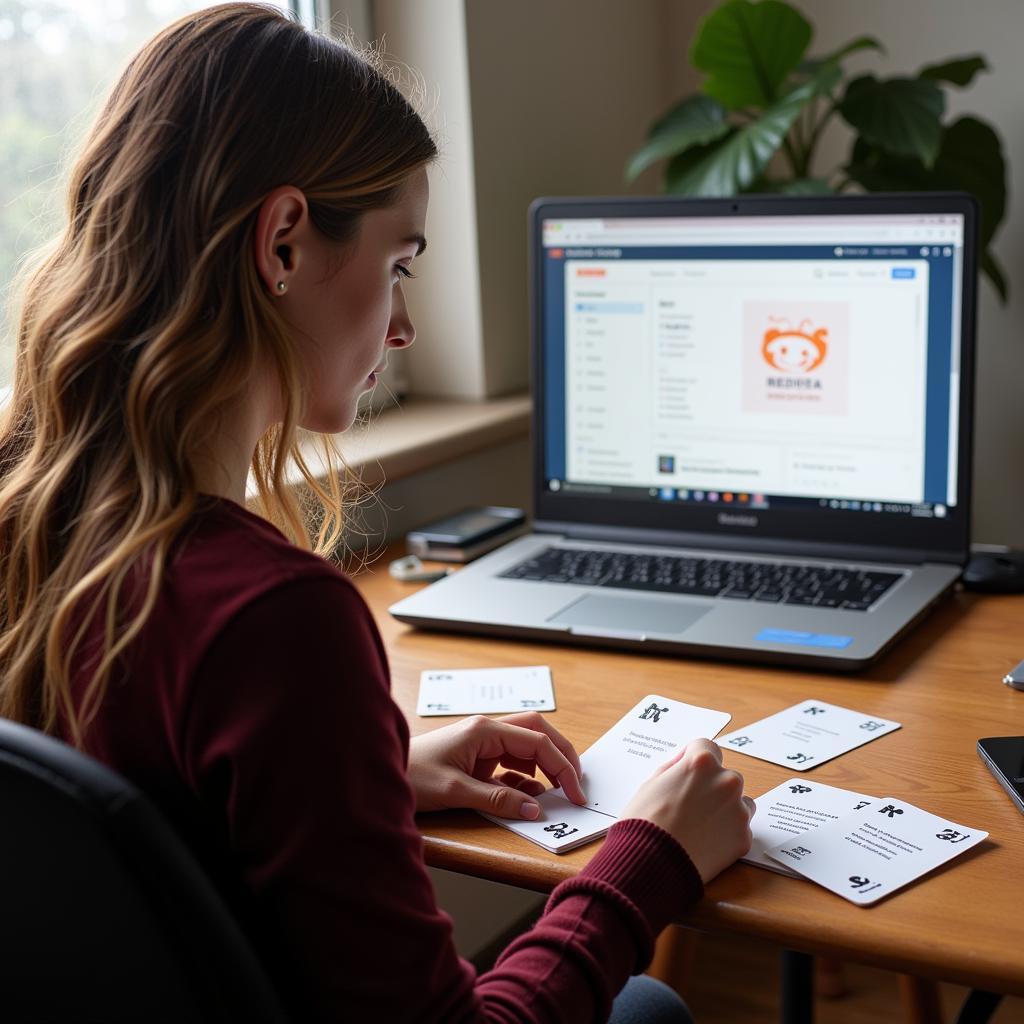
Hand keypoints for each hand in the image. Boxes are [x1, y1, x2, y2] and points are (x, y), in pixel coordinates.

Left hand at [407, 712, 585, 819]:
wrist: (381, 772)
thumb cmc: (411, 775)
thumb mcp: (456, 791)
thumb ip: (498, 799)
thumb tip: (536, 809)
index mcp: (485, 730)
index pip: (537, 742)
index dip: (562, 766)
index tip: (576, 793)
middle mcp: (487, 732)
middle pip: (537, 734)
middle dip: (561, 756)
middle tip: (576, 784)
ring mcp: (482, 745)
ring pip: (526, 748)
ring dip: (545, 768)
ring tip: (559, 793)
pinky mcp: (476, 760)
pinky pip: (511, 765)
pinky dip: (525, 780)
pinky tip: (530, 797)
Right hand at [622, 738, 753, 883]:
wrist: (651, 864)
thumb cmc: (644, 822)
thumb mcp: (650, 784)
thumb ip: (673, 769)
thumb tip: (684, 764)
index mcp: (701, 762)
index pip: (706, 747)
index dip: (694, 761)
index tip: (686, 775)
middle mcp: (725, 780)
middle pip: (724, 775)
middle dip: (711, 787)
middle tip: (690, 807)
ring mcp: (738, 809)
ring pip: (739, 802)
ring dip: (724, 809)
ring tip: (700, 827)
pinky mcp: (743, 837)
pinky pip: (740, 828)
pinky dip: (727, 834)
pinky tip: (706, 843)